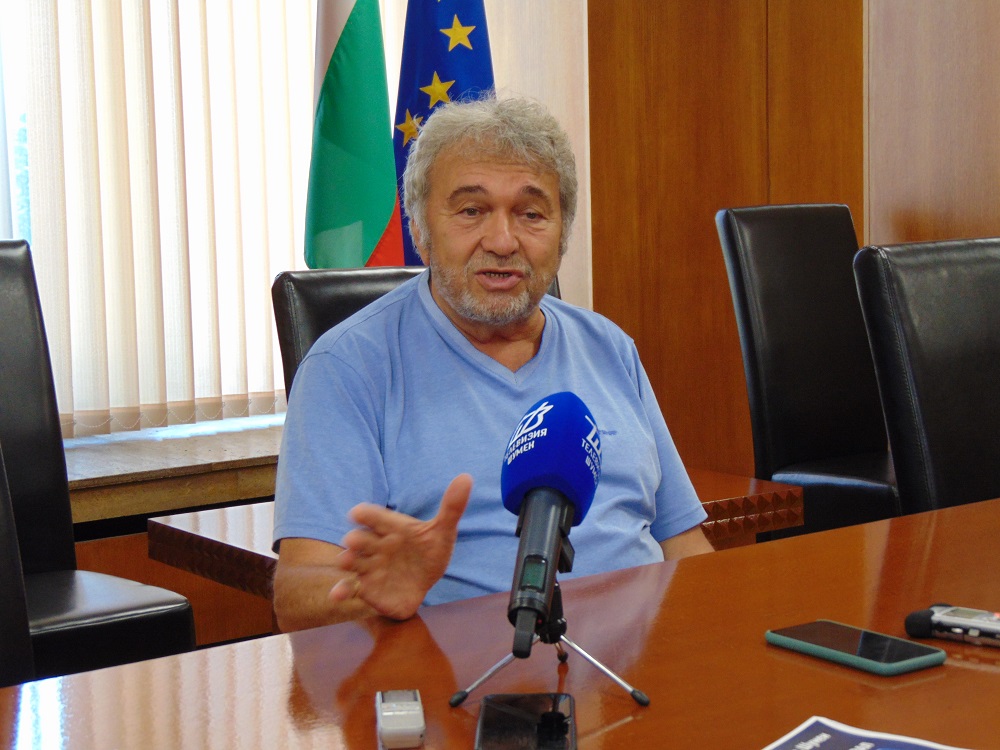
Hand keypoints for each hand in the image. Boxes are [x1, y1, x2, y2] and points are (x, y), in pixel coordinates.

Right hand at [329, 474, 472, 619]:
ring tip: (346, 562)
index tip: (358, 513)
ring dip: (347, 561)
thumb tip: (466, 477)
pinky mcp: (365, 588)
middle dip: (356, 540)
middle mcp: (375, 545)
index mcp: (391, 527)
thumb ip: (452, 507)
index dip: (367, 515)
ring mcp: (368, 566)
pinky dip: (340, 591)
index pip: (376, 517)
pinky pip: (349, 588)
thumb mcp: (443, 531)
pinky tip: (335, 596)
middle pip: (361, 539)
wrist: (422, 584)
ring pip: (352, 562)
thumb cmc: (429, 553)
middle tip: (354, 541)